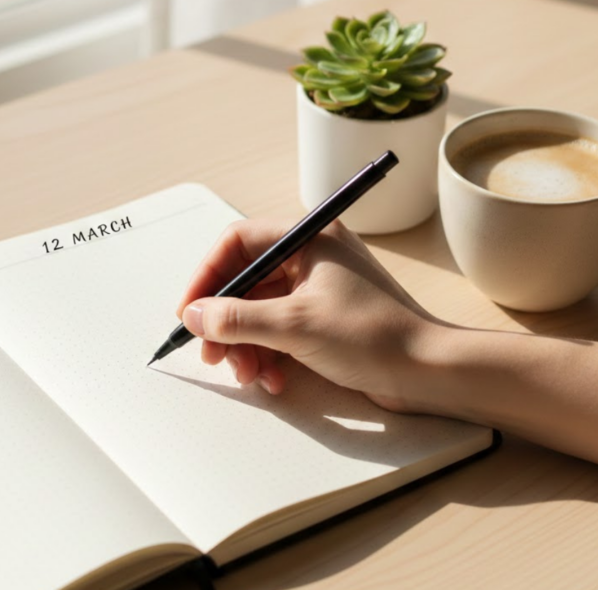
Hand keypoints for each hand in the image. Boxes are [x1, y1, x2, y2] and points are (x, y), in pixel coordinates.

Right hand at [176, 218, 441, 412]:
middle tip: (211, 354)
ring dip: (245, 344)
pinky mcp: (321, 318)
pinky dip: (268, 354)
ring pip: (258, 310)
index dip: (208, 276)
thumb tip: (193, 314)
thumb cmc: (372, 336)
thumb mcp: (295, 326)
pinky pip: (278, 329)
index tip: (189, 311)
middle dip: (226, 321)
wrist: (429, 372)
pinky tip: (272, 379)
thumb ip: (237, 318)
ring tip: (247, 374)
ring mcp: (316, 289)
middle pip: (245, 281)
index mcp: (308, 239)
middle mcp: (310, 257)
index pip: (238, 243)